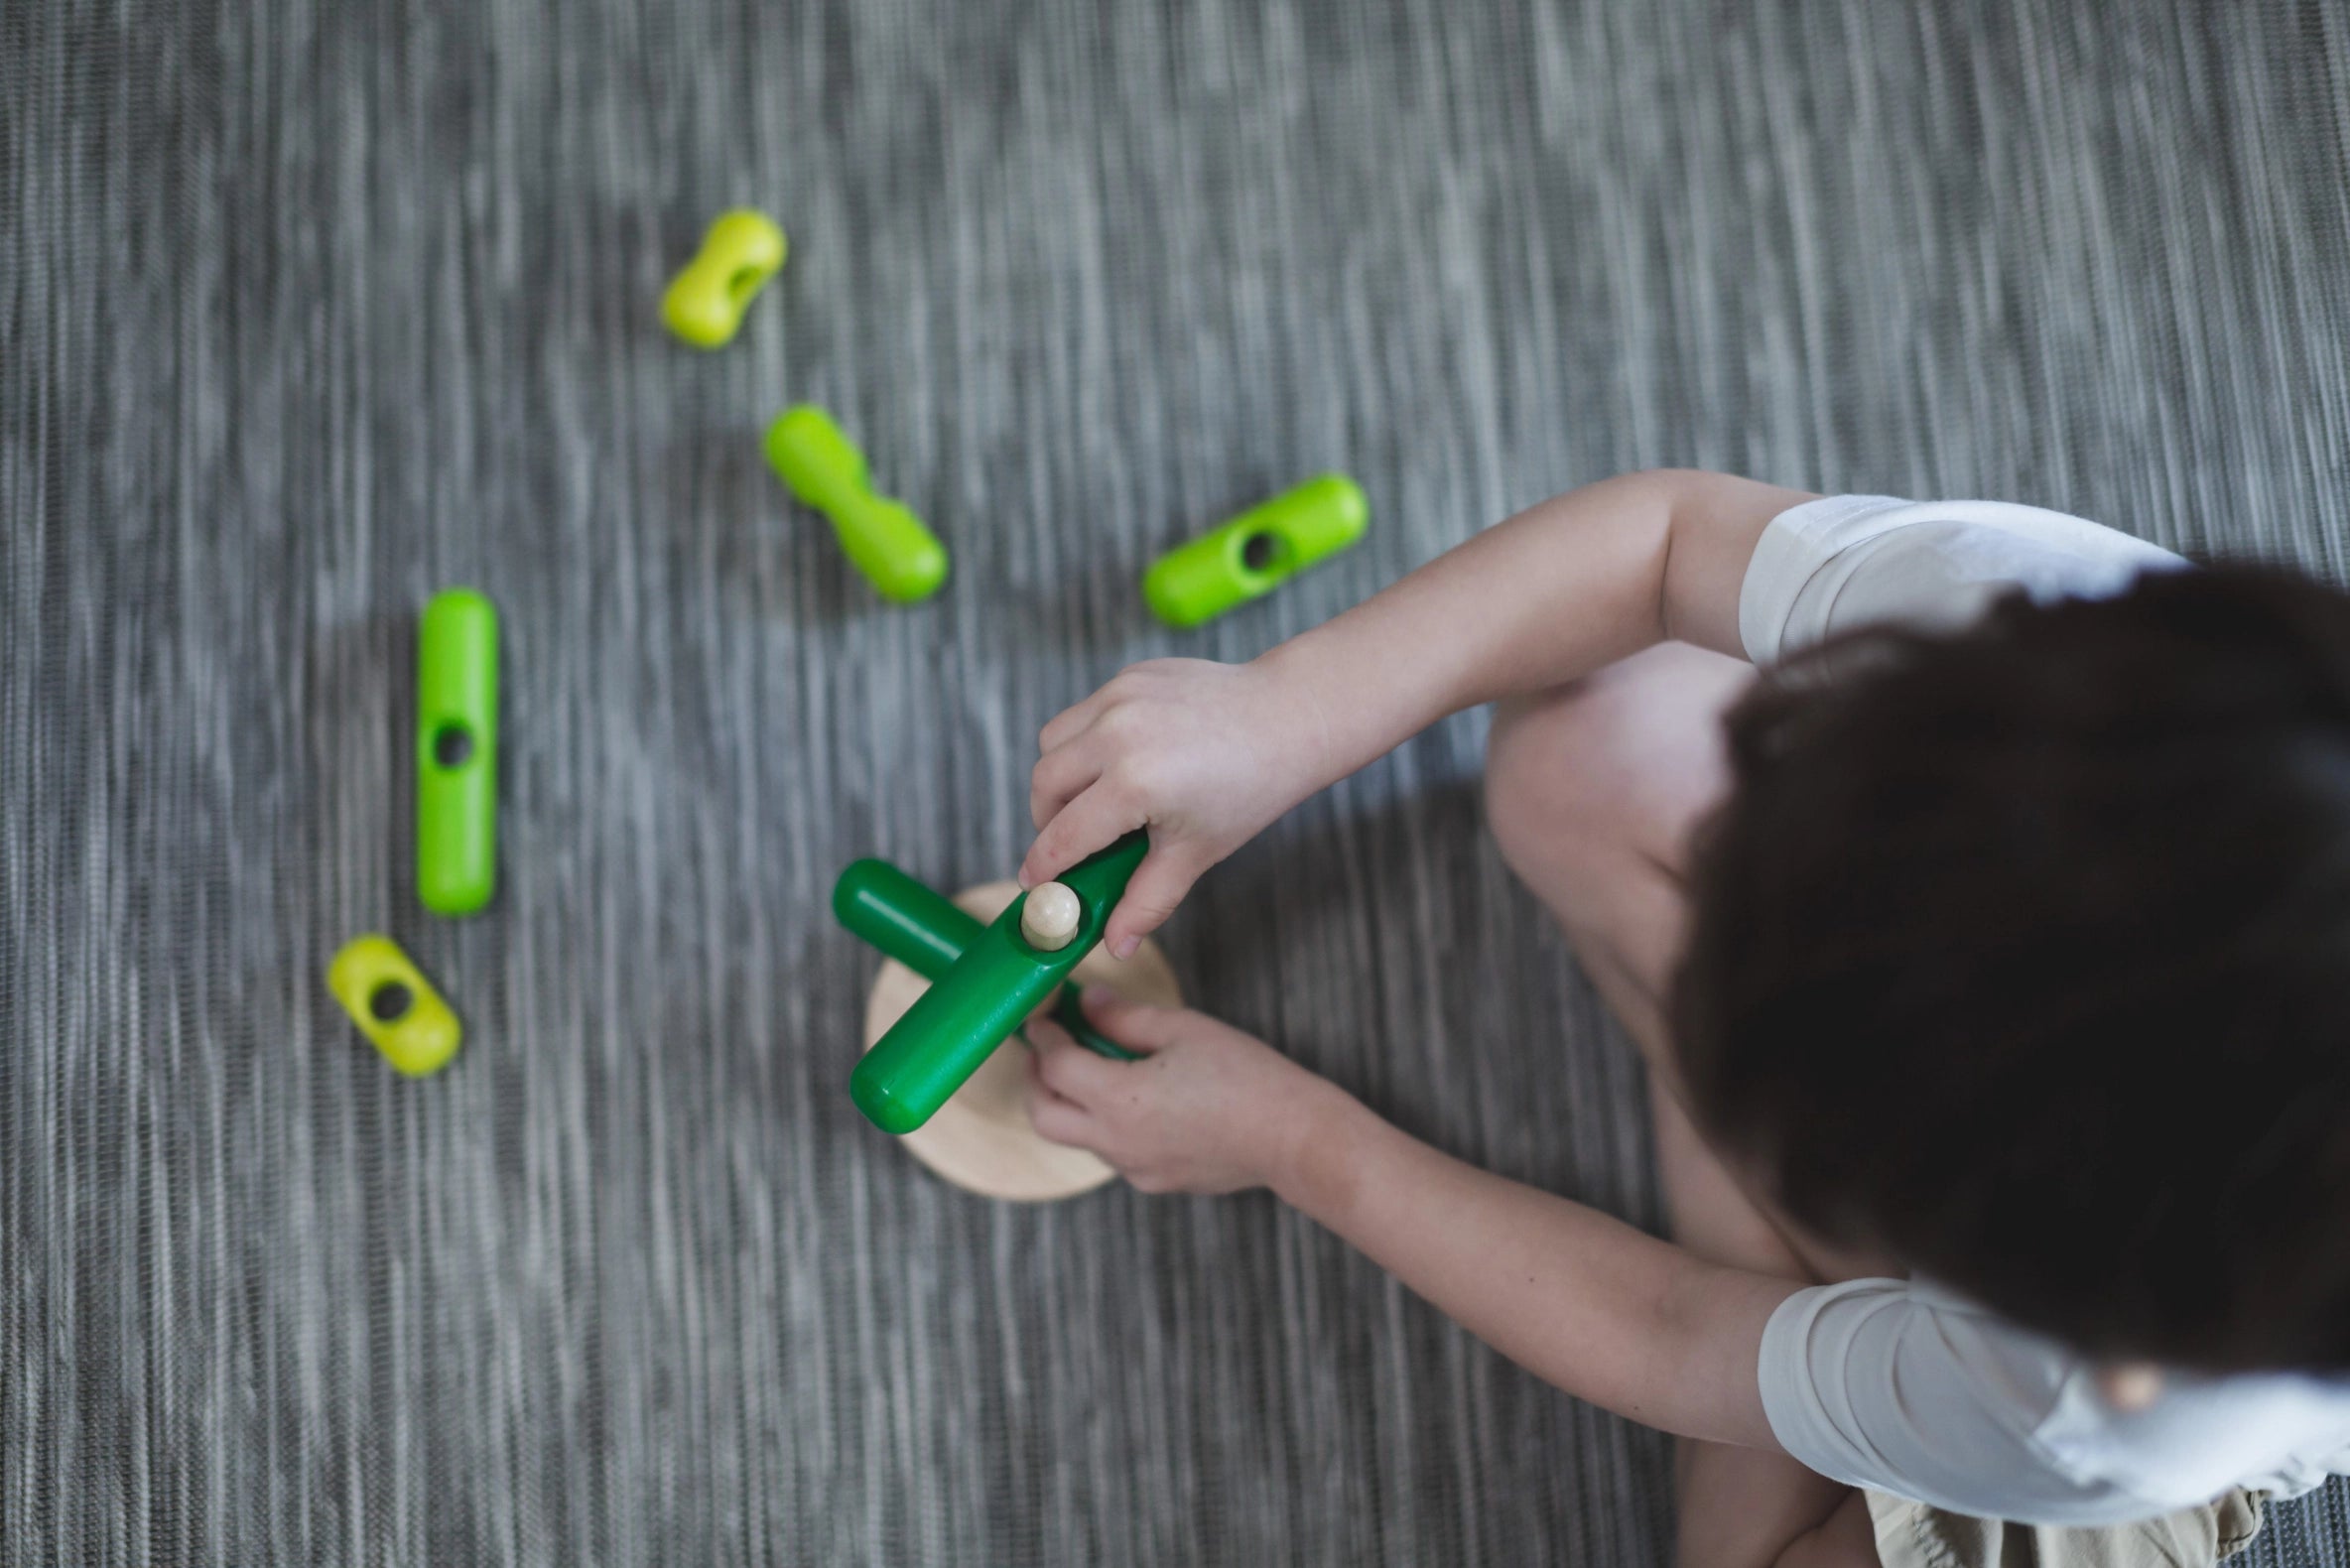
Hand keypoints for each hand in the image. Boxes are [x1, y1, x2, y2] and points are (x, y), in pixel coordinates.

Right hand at [1021, 658, 1331, 956]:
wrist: (1288, 719)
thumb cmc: (1249, 790)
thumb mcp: (1195, 853)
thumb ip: (1146, 901)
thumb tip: (1115, 945)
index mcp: (1134, 782)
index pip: (1064, 835)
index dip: (1044, 866)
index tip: (1034, 885)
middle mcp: (1117, 732)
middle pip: (1044, 783)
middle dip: (1045, 819)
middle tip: (1069, 843)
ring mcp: (1120, 696)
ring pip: (1053, 741)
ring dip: (1059, 777)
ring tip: (1093, 802)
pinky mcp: (1129, 676)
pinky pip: (1083, 714)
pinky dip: (1086, 743)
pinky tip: (1122, 764)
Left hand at [1024, 989, 1338, 1195]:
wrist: (1294, 1137)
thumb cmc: (1247, 1077)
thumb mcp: (1183, 1030)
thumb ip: (1124, 1017)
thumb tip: (1089, 1003)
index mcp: (1118, 1099)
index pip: (1055, 1066)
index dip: (1044, 1036)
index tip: (1045, 1017)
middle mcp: (1116, 1142)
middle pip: (1043, 1115)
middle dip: (1036, 1079)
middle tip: (1048, 1048)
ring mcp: (1134, 1168)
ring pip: (1075, 1137)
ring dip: (1071, 1102)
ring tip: (1093, 1067)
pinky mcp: (1154, 1180)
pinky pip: (1111, 1152)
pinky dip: (1105, 1123)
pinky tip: (1135, 1098)